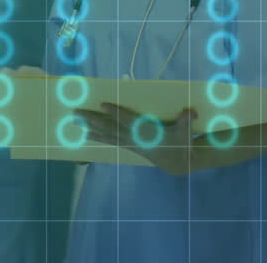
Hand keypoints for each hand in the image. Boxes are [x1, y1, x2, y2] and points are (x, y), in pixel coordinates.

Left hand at [74, 103, 197, 174]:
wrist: (176, 162)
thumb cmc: (180, 141)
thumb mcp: (185, 131)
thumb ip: (186, 121)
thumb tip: (191, 113)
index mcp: (145, 132)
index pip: (128, 120)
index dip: (116, 112)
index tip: (102, 104)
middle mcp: (133, 137)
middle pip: (110, 127)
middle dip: (92, 119)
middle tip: (76, 113)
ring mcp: (128, 142)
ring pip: (106, 134)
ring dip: (90, 127)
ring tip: (75, 123)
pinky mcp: (127, 145)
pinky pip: (108, 140)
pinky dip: (97, 136)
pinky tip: (85, 134)